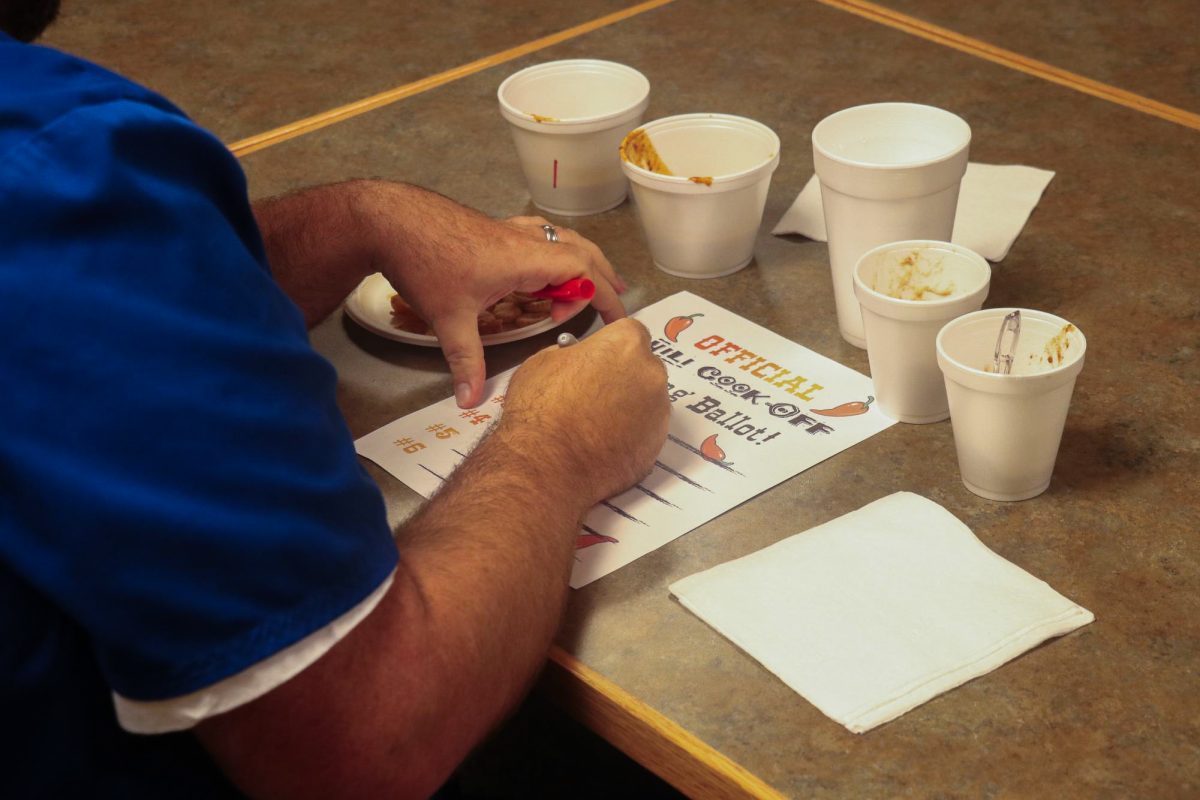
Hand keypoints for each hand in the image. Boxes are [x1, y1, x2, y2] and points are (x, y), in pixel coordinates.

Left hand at [357, 182, 627, 407]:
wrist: (388, 218)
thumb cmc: (424, 261)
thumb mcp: (449, 319)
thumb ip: (466, 361)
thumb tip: (470, 401)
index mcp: (526, 259)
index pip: (584, 273)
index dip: (604, 296)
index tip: (616, 321)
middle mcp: (523, 240)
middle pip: (581, 251)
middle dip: (601, 276)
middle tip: (612, 301)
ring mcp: (507, 230)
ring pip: (560, 239)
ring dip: (579, 260)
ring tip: (585, 282)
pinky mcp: (491, 228)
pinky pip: (537, 236)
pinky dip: (551, 251)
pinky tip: (539, 265)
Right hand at [493, 319, 669, 509]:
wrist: (547, 466)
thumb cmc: (540, 410)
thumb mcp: (542, 361)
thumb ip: (571, 353)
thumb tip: (577, 358)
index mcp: (626, 344)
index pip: (629, 332)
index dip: (610, 346)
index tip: (598, 358)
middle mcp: (651, 374)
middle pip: (642, 366)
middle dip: (623, 375)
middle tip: (592, 392)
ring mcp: (659, 412)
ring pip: (646, 401)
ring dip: (628, 406)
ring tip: (594, 424)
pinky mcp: (657, 445)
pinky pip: (645, 432)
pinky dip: (630, 435)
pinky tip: (602, 444)